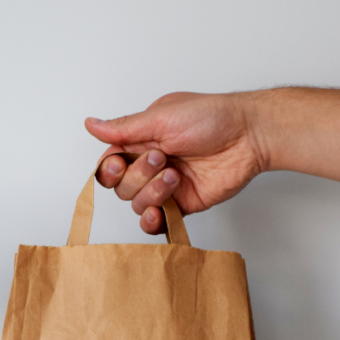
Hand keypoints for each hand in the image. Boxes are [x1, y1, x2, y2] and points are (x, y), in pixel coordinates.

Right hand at [85, 91, 269, 233]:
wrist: (248, 136)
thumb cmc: (211, 117)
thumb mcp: (161, 116)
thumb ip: (124, 128)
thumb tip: (91, 124)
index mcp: (142, 141)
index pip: (110, 163)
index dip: (109, 169)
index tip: (120, 164)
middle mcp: (151, 165)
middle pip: (121, 187)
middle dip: (138, 177)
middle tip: (162, 159)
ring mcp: (166, 187)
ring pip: (137, 204)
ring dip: (151, 193)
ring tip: (175, 176)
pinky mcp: (183, 204)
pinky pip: (157, 222)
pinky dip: (152, 221)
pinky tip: (159, 212)